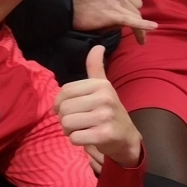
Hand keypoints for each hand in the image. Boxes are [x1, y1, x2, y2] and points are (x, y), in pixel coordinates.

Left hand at [56, 46, 143, 169]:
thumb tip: (97, 46)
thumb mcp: (104, 88)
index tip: (71, 109)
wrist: (126, 137)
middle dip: (65, 119)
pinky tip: (88, 139)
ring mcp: (106, 116)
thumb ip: (96, 68)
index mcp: (101, 85)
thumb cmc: (108, 112)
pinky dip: (77, 141)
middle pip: (64, 108)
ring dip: (69, 131)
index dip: (60, 103)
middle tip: (78, 122)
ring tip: (82, 129)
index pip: (65, 91)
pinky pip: (74, 137)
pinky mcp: (105, 134)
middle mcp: (105, 97)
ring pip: (67, 123)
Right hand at [67, 0, 157, 43]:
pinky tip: (153, 28)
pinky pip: (132, 21)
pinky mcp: (112, 16)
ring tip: (140, 40)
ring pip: (135, 16)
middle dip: (133, 18)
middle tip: (131, 32)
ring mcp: (116, 4)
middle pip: (135, 9)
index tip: (125, 17)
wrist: (63, 5)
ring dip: (138, 28)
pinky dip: (143, 25)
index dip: (129, 9)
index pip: (133, 1)